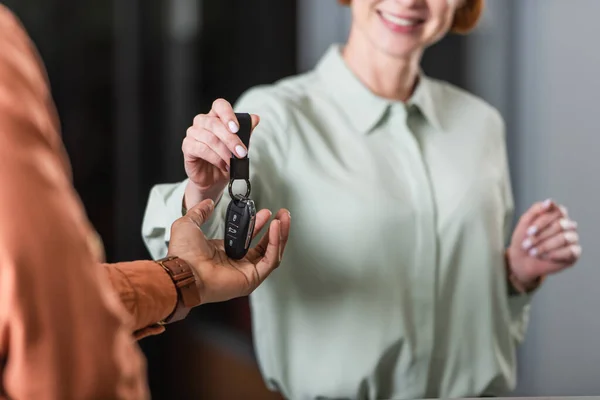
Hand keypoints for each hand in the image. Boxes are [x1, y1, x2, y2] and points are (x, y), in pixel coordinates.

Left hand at [167, 199, 290, 303]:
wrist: (184, 271)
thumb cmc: (183, 254)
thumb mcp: (189, 224)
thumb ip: (199, 212)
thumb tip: (207, 204)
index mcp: (224, 253)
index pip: (249, 239)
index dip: (259, 224)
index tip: (265, 213)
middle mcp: (237, 264)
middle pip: (265, 246)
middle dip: (276, 229)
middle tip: (282, 214)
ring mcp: (246, 272)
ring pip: (272, 253)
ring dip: (280, 234)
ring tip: (283, 218)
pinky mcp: (252, 278)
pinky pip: (270, 260)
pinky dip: (276, 243)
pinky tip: (276, 228)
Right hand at [182, 99, 259, 207]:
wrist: (214, 178)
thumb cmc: (226, 159)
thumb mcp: (239, 145)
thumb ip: (246, 131)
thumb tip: (255, 118)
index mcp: (215, 116)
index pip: (219, 105)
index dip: (228, 114)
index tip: (236, 128)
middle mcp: (202, 122)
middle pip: (215, 124)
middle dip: (231, 140)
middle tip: (242, 153)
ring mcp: (193, 133)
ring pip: (209, 138)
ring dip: (224, 152)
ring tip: (232, 162)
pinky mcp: (187, 147)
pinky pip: (201, 149)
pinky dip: (215, 158)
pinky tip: (223, 165)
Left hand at [507, 199, 580, 285]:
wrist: (521, 260)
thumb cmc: (523, 238)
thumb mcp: (525, 222)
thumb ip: (536, 209)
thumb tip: (549, 201)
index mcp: (557, 214)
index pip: (558, 211)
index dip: (543, 221)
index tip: (529, 231)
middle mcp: (568, 224)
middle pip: (560, 225)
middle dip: (540, 236)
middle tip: (526, 245)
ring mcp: (572, 238)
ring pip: (564, 238)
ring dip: (545, 246)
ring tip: (532, 252)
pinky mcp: (574, 253)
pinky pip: (570, 251)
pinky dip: (554, 254)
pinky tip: (544, 257)